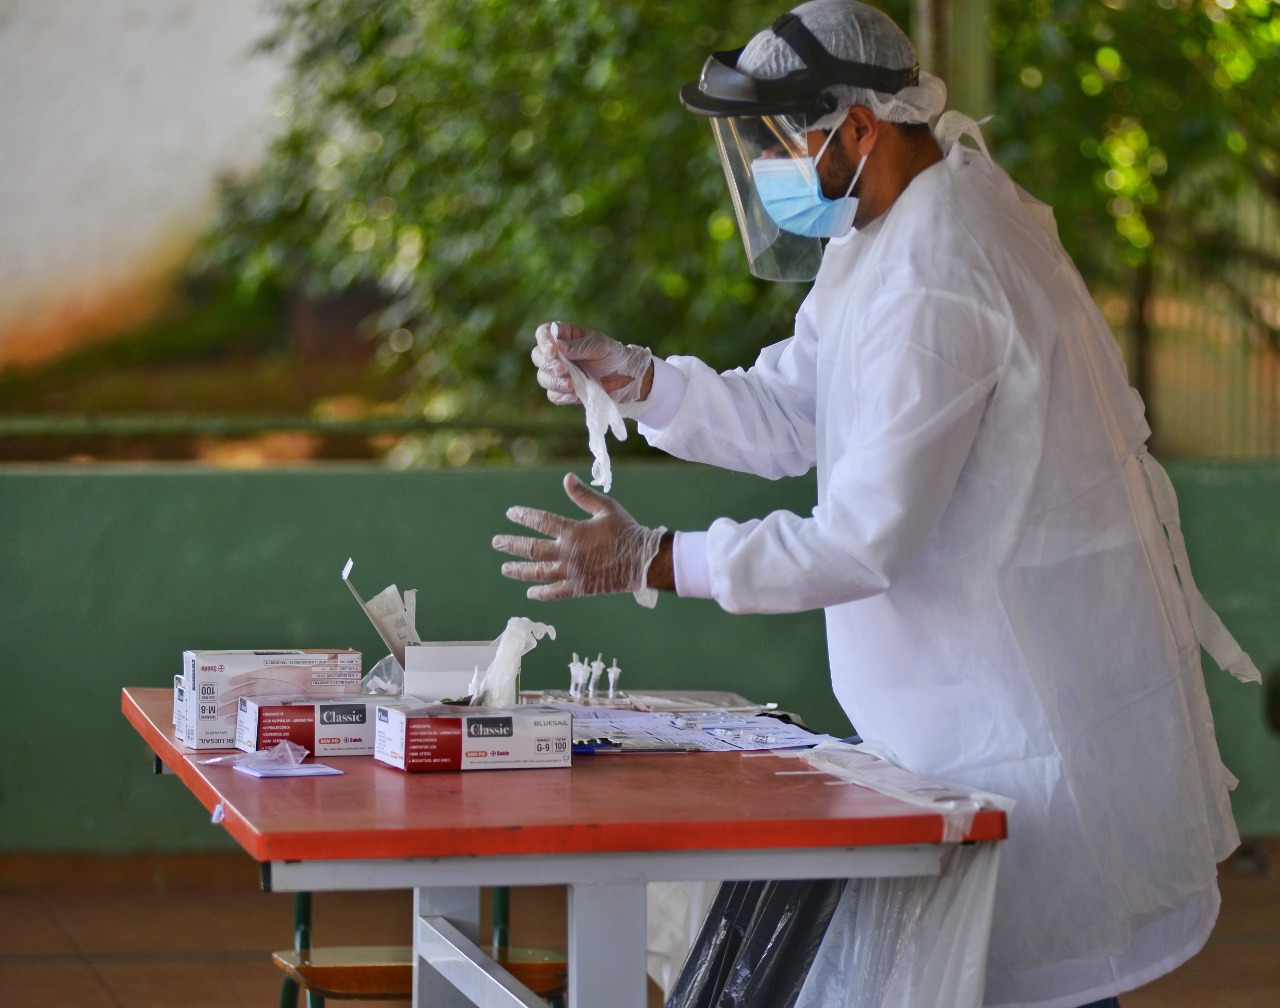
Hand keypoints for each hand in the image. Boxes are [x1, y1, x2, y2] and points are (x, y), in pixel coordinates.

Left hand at [493, 473, 665, 600]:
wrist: (644, 561)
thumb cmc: (626, 531)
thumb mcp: (606, 508)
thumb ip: (583, 495)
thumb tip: (566, 478)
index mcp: (573, 531)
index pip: (541, 521)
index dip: (524, 516)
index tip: (511, 513)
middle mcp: (568, 553)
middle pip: (532, 549)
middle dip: (512, 545)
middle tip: (496, 542)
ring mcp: (572, 572)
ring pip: (539, 572)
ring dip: (519, 570)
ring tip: (505, 568)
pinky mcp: (580, 588)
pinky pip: (555, 592)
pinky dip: (541, 593)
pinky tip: (530, 592)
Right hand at [532, 321, 652, 405]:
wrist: (625, 377)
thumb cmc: (612, 354)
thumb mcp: (598, 345)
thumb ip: (577, 346)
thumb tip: (557, 347)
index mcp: (564, 336)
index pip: (543, 334)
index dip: (543, 341)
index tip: (552, 350)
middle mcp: (557, 354)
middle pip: (538, 357)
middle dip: (549, 365)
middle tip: (563, 370)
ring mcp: (559, 373)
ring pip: (543, 377)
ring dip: (554, 381)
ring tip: (571, 384)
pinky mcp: (564, 391)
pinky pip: (553, 395)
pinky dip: (561, 395)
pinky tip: (574, 395)